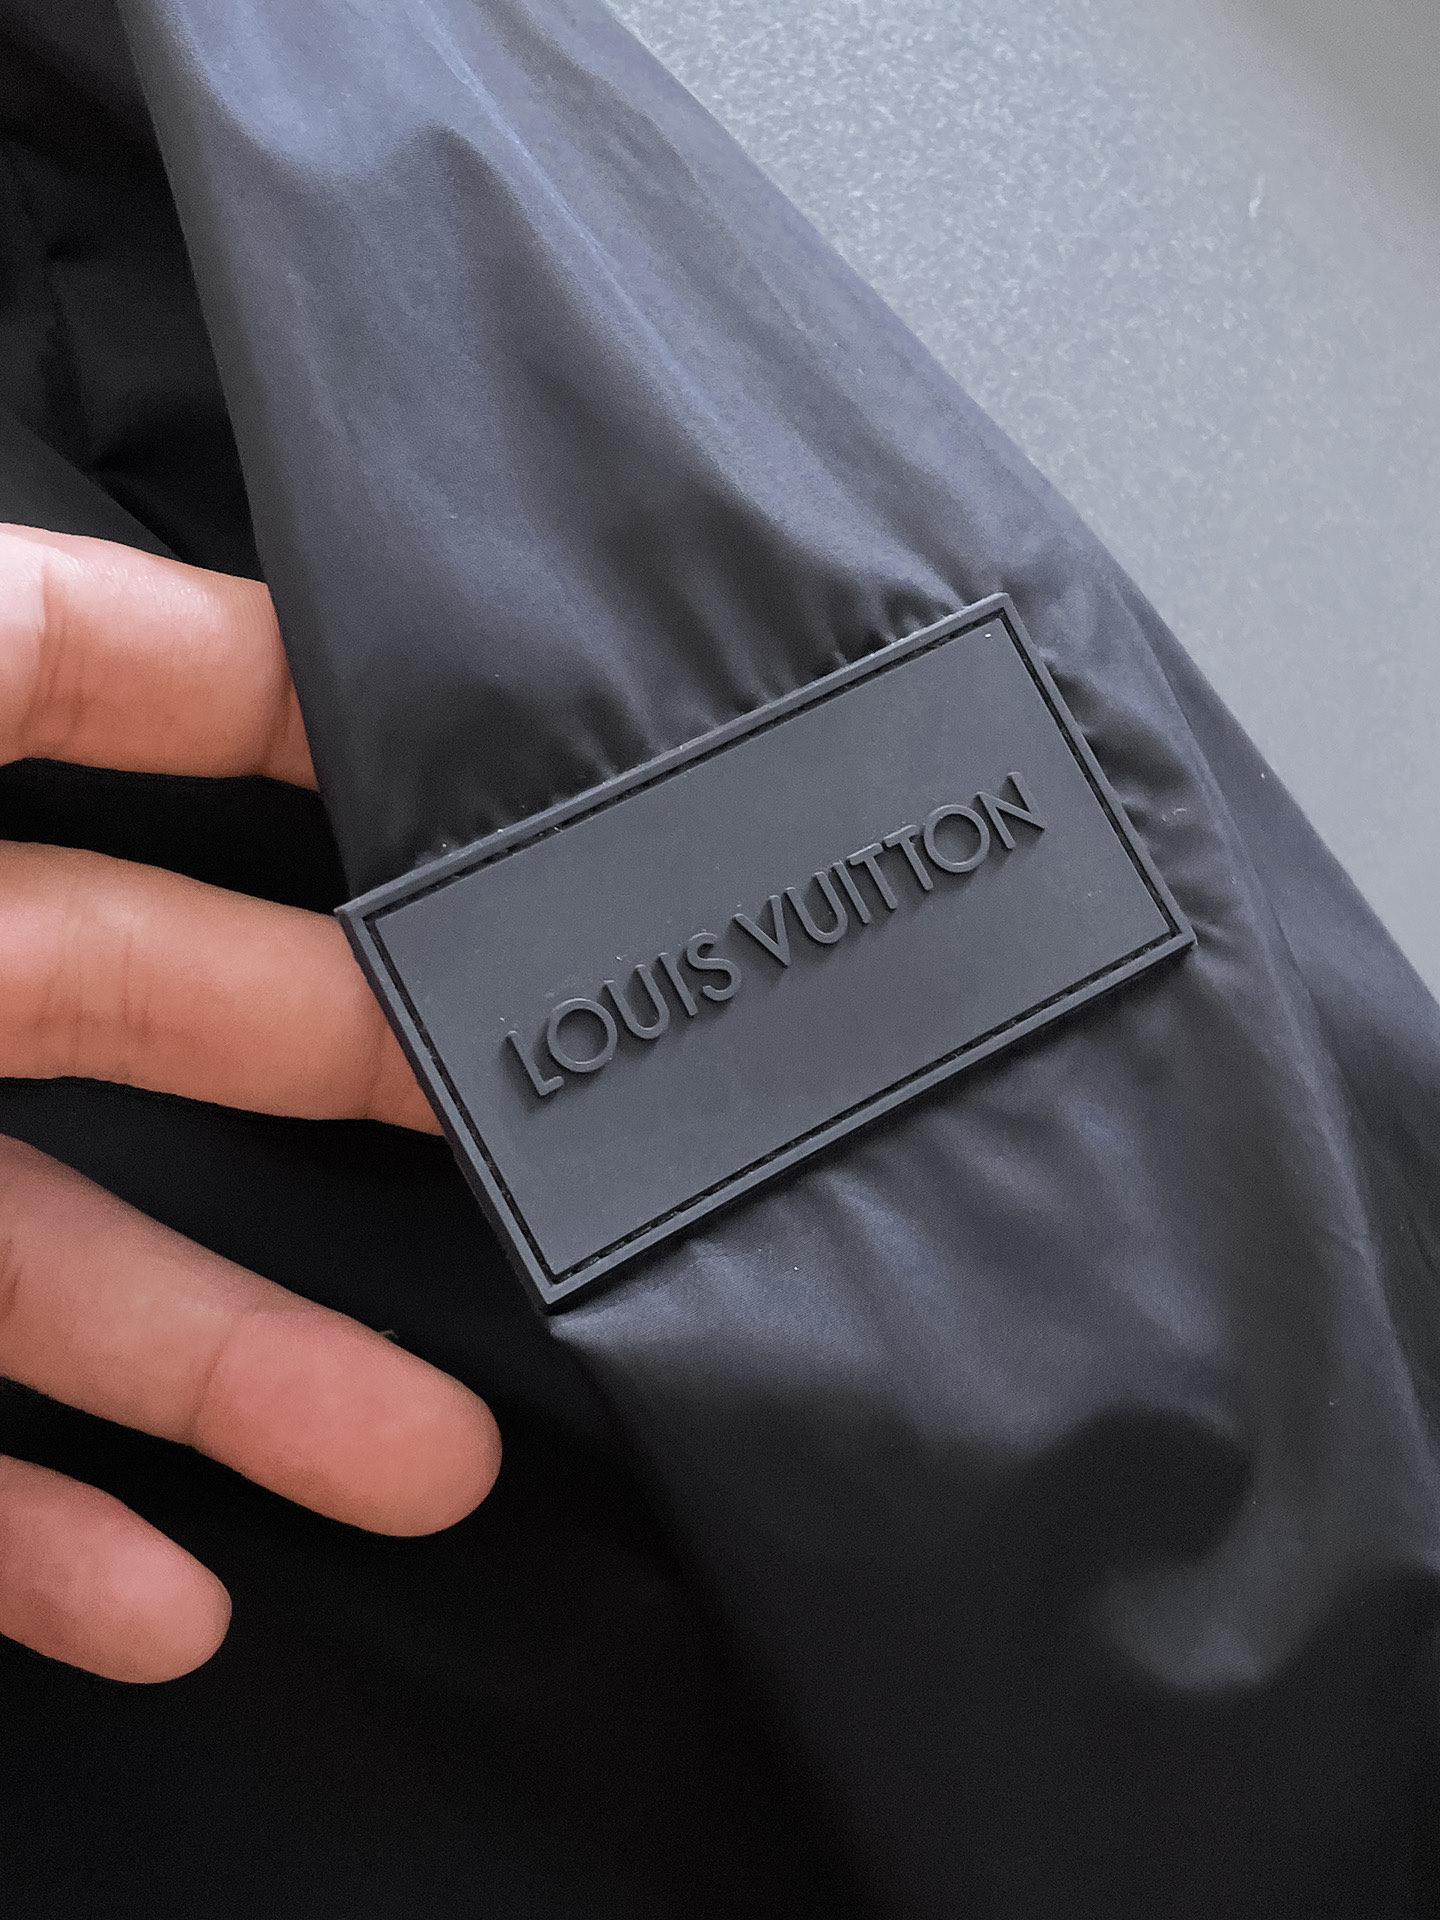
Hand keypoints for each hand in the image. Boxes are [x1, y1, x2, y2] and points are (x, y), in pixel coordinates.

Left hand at [0, 526, 499, 1682]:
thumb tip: (110, 625)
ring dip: (228, 1362)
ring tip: (420, 1454)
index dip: (286, 687)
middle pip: (135, 982)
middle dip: (356, 1053)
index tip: (487, 748)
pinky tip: (158, 1591)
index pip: (89, 661)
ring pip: (40, 1245)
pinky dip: (29, 1524)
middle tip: (536, 1112)